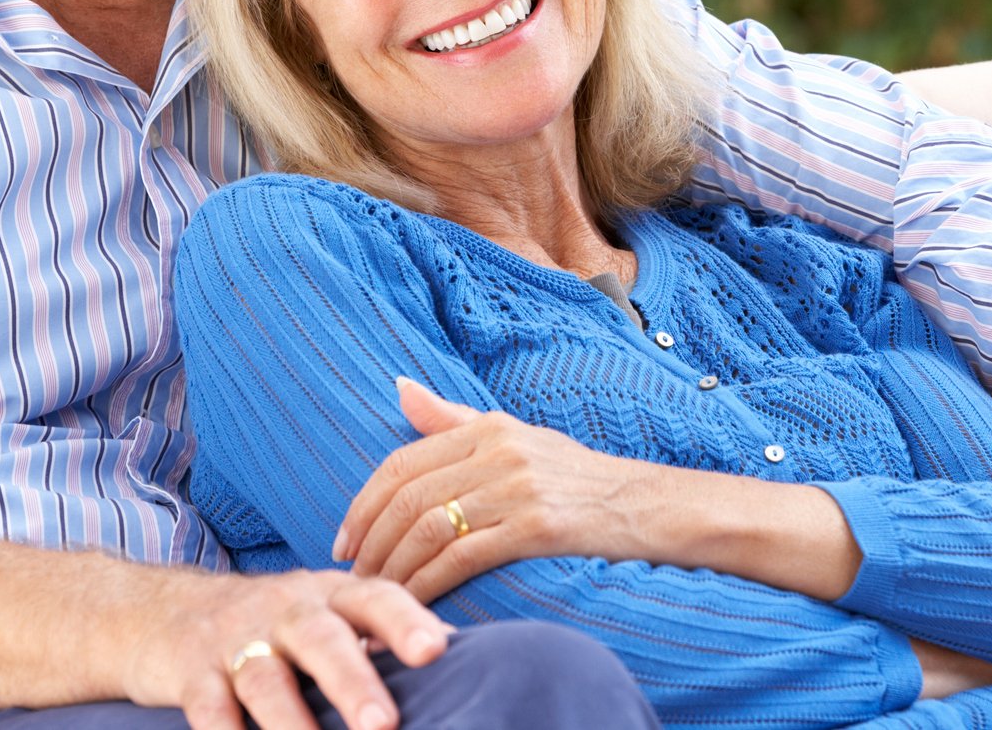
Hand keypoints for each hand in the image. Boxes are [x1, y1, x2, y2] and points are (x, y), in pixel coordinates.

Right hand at [118, 566, 448, 729]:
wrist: (162, 610)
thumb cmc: (271, 621)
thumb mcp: (323, 611)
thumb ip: (377, 629)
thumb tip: (458, 650)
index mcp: (328, 596)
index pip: (374, 598)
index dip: (405, 621)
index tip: (437, 650)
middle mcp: (284, 612)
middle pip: (322, 641)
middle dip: (353, 683)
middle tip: (384, 724)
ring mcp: (234, 641)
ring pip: (265, 679)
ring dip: (291, 721)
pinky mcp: (191, 673)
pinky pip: (208, 708)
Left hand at [334, 378, 662, 600]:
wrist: (646, 506)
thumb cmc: (575, 478)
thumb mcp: (515, 436)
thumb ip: (453, 419)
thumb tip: (401, 388)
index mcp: (486, 428)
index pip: (401, 463)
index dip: (364, 504)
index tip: (344, 540)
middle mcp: (498, 451)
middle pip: (407, 497)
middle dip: (371, 541)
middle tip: (352, 575)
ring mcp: (517, 488)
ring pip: (428, 528)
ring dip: (393, 568)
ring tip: (377, 595)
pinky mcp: (536, 526)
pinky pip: (462, 556)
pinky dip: (427, 583)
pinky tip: (413, 603)